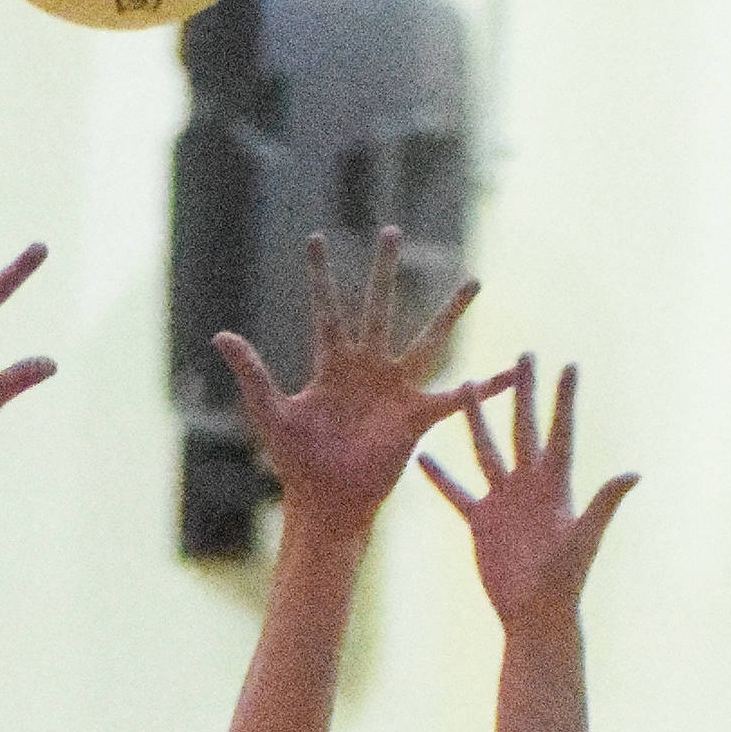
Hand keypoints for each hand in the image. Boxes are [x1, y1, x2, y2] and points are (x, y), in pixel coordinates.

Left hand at [213, 228, 511, 538]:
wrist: (326, 502)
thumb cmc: (297, 463)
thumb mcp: (270, 413)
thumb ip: (252, 371)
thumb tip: (220, 334)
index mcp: (332, 365)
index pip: (325, 309)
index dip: (321, 276)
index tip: (316, 239)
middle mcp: (367, 369)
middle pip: (379, 306)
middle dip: (385, 269)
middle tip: (392, 228)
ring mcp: (395, 390)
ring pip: (428, 339)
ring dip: (450, 311)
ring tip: (473, 280)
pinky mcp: (416, 417)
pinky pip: (455, 400)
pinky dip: (482, 389)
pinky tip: (510, 372)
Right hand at [420, 355, 637, 633]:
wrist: (535, 615)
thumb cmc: (565, 582)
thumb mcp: (584, 539)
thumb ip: (604, 503)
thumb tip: (634, 473)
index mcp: (554, 485)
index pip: (560, 432)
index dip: (565, 399)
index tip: (569, 364)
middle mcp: (528, 485)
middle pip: (524, 427)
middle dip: (524, 392)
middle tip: (525, 355)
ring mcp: (503, 501)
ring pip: (486, 449)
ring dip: (476, 419)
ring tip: (465, 385)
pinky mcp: (481, 522)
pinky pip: (457, 493)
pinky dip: (440, 477)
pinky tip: (422, 456)